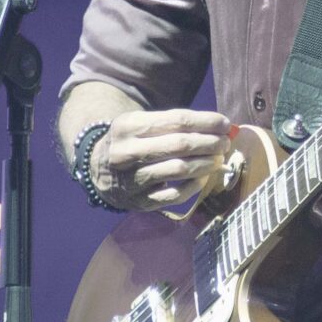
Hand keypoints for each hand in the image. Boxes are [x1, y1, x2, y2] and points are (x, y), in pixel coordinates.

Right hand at [92, 108, 233, 210]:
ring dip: (206, 163)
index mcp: (129, 126)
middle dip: (210, 142)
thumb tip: (219, 126)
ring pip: (179, 169)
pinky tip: (203, 177)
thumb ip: (174, 124)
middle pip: (180, 144)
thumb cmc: (131, 142)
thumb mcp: (140, 124)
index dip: (206, 122)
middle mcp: (127, 152)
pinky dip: (194, 185)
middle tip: (225, 142)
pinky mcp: (139, 201)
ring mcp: (132, 179)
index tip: (225, 123)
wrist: (96, 170)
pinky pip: (175, 194)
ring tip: (218, 158)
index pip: (177, 121)